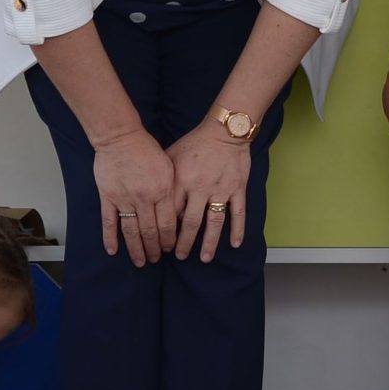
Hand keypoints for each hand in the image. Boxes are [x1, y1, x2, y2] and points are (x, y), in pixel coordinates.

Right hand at [93, 128, 176, 267]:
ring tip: (140, 262)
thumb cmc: (146, 149)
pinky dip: (110, 238)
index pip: (168, 224)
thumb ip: (173, 190)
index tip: (170, 249)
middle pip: (151, 231)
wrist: (120, 137)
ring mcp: (124, 199)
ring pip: (131, 231)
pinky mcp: (108, 197)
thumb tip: (179, 213)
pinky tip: (113, 251)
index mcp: (162, 190)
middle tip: (156, 259)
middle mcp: (144, 198)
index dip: (169, 240)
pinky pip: (109, 222)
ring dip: (136, 249)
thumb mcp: (169, 167)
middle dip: (154, 249)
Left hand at [168, 122, 252, 261]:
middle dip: (183, 243)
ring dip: (209, 243)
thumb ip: (163, 177)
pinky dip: (238, 229)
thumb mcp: (171, 156)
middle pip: (190, 223)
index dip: (165, 231)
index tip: (162, 243)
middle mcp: (200, 188)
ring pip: (214, 223)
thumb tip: (150, 198)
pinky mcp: (237, 188)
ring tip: (204, 259)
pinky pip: (238, 213)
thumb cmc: (195, 142)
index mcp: (181, 181)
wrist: (224, 130)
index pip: (171, 212)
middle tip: (179, 257)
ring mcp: (221, 190)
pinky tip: (235, 244)